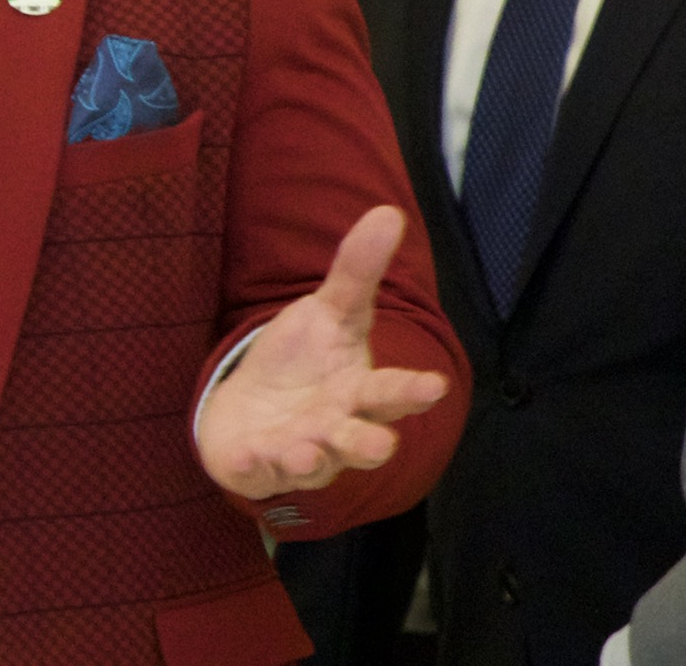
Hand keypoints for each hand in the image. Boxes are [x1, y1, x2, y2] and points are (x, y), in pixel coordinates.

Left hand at [195, 206, 449, 501]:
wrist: (251, 407)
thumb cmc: (302, 363)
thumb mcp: (328, 314)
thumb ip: (356, 272)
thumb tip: (389, 212)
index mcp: (357, 392)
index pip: (390, 394)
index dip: (411, 391)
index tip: (434, 386)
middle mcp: (334, 430)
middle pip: (359, 441)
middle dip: (368, 444)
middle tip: (381, 444)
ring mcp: (297, 453)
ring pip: (312, 464)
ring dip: (310, 459)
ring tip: (305, 449)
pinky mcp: (256, 466)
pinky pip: (258, 472)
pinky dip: (255, 467)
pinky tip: (251, 456)